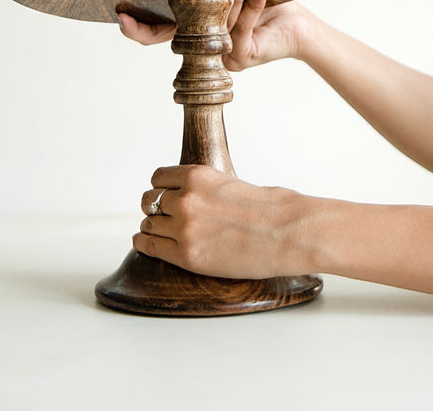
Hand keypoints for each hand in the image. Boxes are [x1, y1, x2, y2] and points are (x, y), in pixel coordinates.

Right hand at [117, 0, 315, 70]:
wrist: (297, 21)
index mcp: (195, 26)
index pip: (158, 31)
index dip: (137, 27)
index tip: (121, 14)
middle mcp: (201, 44)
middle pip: (174, 37)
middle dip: (175, 15)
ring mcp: (219, 55)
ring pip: (213, 27)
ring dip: (229, 1)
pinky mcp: (240, 57)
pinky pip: (238, 30)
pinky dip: (251, 6)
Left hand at [133, 165, 316, 278]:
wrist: (288, 232)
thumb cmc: (272, 208)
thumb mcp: (231, 184)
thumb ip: (207, 189)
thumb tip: (199, 198)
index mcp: (197, 176)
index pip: (158, 178)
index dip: (161, 189)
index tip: (164, 196)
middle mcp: (185, 199)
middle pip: (150, 201)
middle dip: (155, 208)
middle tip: (162, 217)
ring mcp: (184, 228)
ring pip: (148, 224)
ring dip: (152, 228)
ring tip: (158, 233)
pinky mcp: (187, 255)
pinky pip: (149, 246)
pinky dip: (144, 245)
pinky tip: (146, 244)